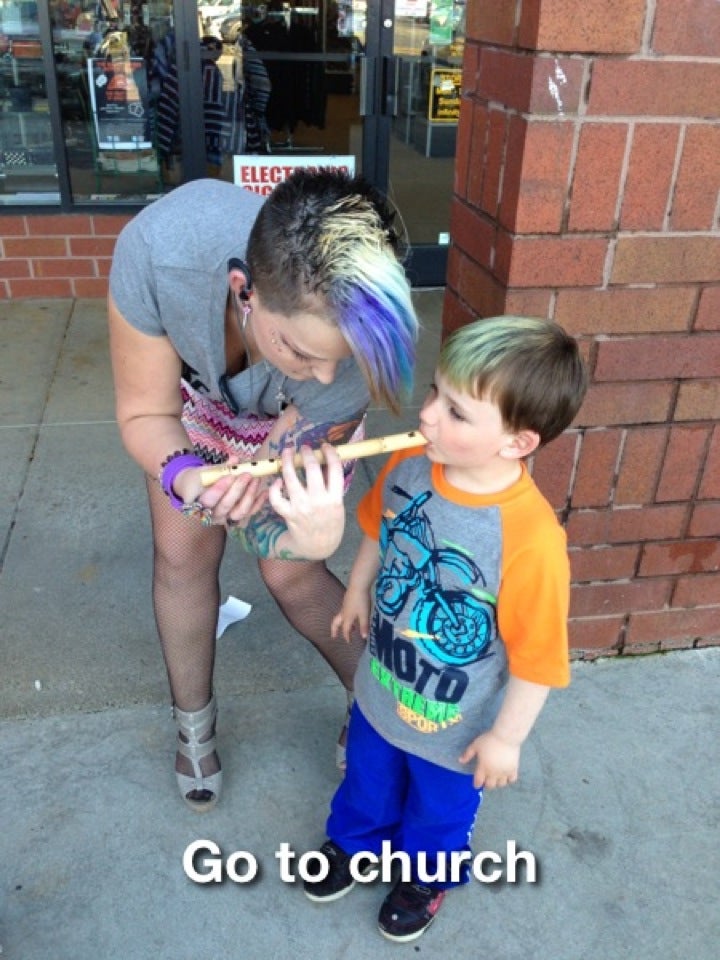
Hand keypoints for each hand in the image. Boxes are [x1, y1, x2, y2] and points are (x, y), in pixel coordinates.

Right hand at [174, 464, 267, 526]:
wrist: (198, 490)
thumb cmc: (199, 479)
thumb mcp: (205, 472)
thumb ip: (220, 468)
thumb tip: (235, 460)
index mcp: (199, 504)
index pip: (209, 499)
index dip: (220, 488)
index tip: (230, 475)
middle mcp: (213, 515)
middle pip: (226, 506)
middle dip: (238, 489)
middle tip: (247, 474)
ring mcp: (227, 517)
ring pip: (240, 511)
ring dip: (250, 495)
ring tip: (256, 479)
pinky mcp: (238, 517)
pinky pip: (250, 512)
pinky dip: (258, 502)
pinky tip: (265, 491)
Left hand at [267, 443, 345, 559]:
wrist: (318, 546)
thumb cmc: (329, 523)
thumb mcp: (337, 505)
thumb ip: (331, 485)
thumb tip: (324, 459)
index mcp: (335, 498)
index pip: (335, 469)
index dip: (330, 453)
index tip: (325, 446)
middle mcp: (319, 502)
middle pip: (312, 469)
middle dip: (306, 454)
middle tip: (303, 448)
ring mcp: (302, 508)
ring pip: (291, 479)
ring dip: (288, 461)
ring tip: (287, 452)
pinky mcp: (289, 514)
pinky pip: (277, 498)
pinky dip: (275, 488)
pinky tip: (278, 481)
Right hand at [331, 585, 371, 642]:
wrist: (358, 585)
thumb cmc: (361, 601)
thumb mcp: (364, 615)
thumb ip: (364, 626)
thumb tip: (364, 637)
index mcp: (347, 617)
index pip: (345, 630)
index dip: (347, 636)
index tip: (348, 642)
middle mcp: (343, 612)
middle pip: (336, 623)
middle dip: (334, 630)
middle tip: (334, 636)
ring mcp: (344, 606)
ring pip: (340, 617)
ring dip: (343, 624)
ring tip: (350, 627)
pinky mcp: (346, 600)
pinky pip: (343, 612)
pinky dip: (346, 617)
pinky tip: (353, 615)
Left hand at [459, 731, 520, 789]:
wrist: (505, 737)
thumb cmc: (489, 740)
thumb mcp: (475, 745)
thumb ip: (468, 754)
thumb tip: (460, 761)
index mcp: (483, 768)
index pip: (478, 782)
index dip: (476, 784)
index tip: (476, 784)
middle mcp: (493, 773)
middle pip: (490, 785)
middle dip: (487, 784)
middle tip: (486, 779)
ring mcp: (504, 772)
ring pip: (501, 784)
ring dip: (497, 782)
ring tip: (496, 777)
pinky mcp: (514, 769)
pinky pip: (512, 779)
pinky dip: (509, 779)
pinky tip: (506, 774)